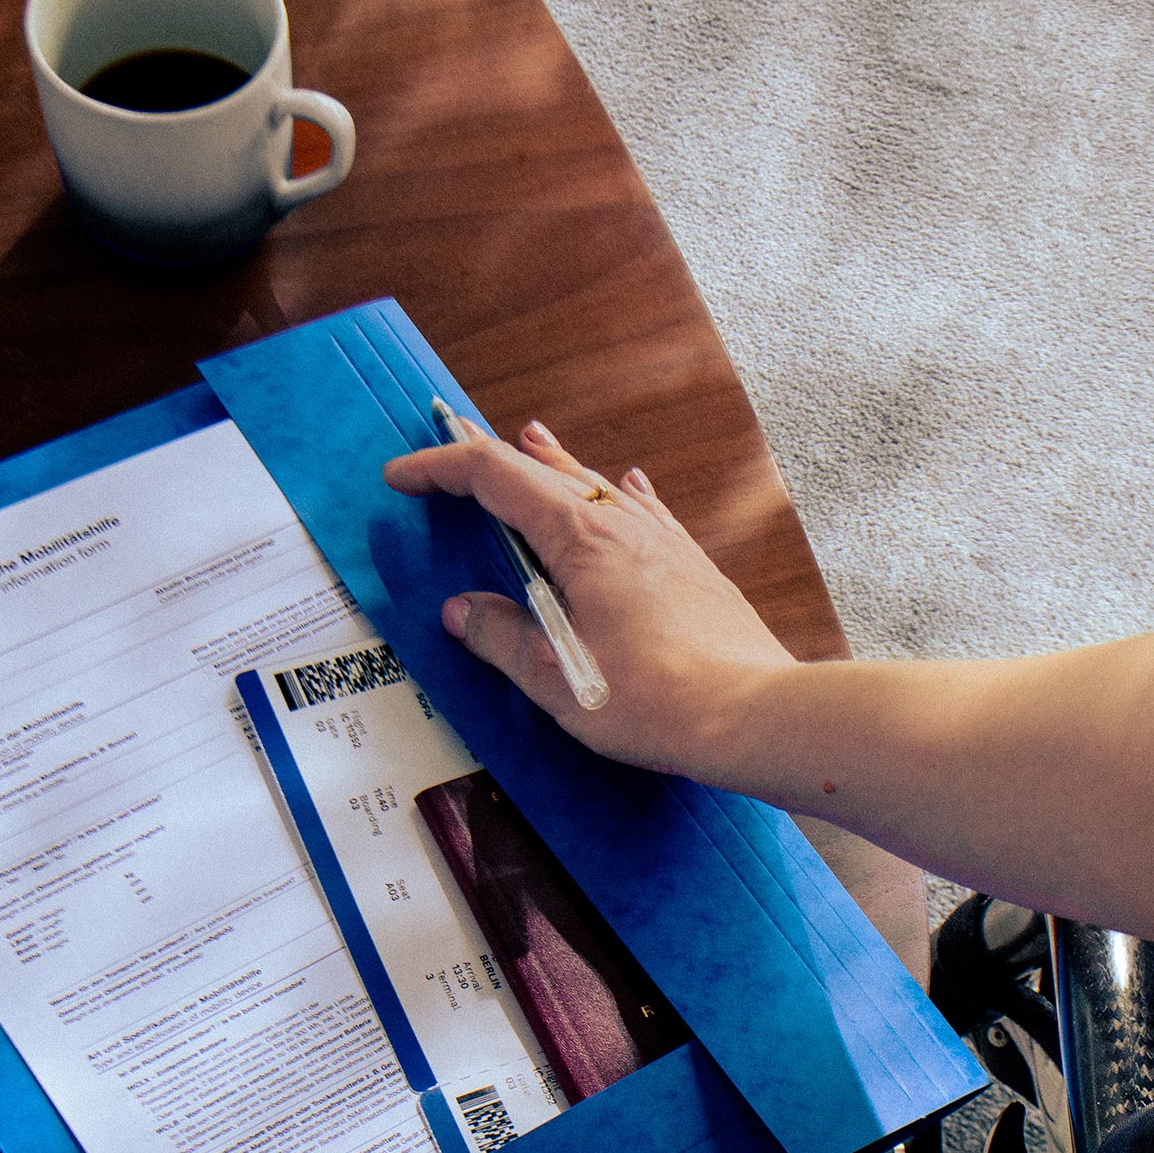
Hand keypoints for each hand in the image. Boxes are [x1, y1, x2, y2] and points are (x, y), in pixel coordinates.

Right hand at [382, 418, 800, 782]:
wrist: (750, 713)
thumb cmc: (657, 700)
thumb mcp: (556, 678)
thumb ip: (503, 638)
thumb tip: (464, 612)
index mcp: (580, 539)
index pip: (495, 478)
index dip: (442, 469)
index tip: (403, 476)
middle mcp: (623, 525)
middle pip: (543, 471)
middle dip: (490, 457)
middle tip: (453, 443)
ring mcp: (662, 542)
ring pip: (596, 485)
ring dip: (553, 465)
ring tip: (530, 440)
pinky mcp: (690, 567)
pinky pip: (646, 512)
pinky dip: (620, 493)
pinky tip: (629, 484)